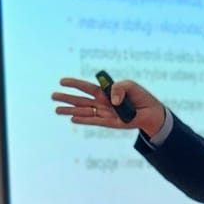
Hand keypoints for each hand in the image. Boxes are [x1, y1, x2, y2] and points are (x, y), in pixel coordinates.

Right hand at [52, 76, 167, 137]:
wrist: (150, 112)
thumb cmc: (140, 97)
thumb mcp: (130, 86)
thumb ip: (118, 88)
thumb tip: (110, 100)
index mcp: (104, 92)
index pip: (86, 87)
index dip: (74, 84)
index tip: (61, 81)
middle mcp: (101, 102)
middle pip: (80, 100)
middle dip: (67, 98)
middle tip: (53, 96)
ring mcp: (104, 113)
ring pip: (84, 111)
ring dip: (70, 110)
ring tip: (57, 110)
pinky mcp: (109, 123)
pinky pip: (94, 121)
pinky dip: (84, 120)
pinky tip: (73, 118)